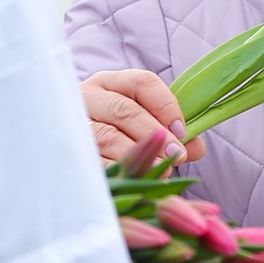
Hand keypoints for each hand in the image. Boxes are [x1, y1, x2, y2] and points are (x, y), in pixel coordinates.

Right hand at [81, 69, 205, 167]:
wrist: (71, 152)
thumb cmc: (118, 134)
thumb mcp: (145, 124)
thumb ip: (174, 135)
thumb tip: (195, 147)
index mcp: (112, 83)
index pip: (142, 83)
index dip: (166, 106)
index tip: (183, 132)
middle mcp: (90, 97)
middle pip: (124, 109)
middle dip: (154, 134)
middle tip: (177, 155)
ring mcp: (74, 123)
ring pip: (106, 135)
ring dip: (137, 154)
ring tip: (161, 170)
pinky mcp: (67, 151)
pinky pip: (91, 160)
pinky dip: (115, 170)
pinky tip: (133, 179)